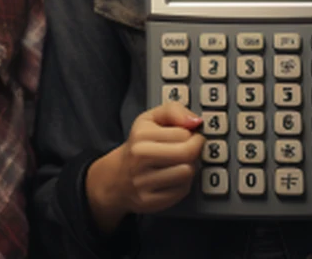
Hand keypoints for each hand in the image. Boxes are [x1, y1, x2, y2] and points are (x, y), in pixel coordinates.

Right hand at [86, 101, 204, 231]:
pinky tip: (173, 178)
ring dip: (189, 168)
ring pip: (187, 173)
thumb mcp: (150, 119)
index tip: (187, 136)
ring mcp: (143, 181)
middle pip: (187, 154)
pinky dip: (183, 185)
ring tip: (180, 164)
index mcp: (141, 135)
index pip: (184, 134)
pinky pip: (181, 192)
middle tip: (190, 150)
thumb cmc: (138, 146)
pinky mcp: (149, 201)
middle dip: (195, 151)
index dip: (191, 134)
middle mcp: (139, 158)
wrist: (116, 178)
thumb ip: (173, 110)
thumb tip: (195, 121)